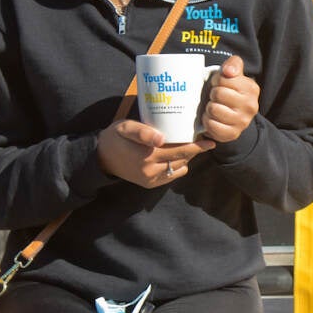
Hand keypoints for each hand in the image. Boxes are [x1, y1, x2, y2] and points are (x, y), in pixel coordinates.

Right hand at [97, 119, 214, 187]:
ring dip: (185, 157)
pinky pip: (171, 176)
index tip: (211, 142)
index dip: (198, 147)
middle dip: (193, 150)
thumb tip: (162, 138)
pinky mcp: (149, 184)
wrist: (101, 157)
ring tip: (185, 144)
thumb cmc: (116, 137)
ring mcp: (150, 180)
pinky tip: (175, 155)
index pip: (180, 151)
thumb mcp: (126, 128)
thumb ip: (143, 132)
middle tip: (198, 138)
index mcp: (148, 156)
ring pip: (178, 168)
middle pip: (182, 159)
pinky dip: (177, 166)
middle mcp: (151, 171)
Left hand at [201, 55, 259, 142]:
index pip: (223, 79)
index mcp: (252, 89)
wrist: (233, 112)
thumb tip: (228, 72)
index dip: (217, 81)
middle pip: (218, 94)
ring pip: (214, 109)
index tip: (220, 84)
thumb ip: (233, 64)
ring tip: (214, 107)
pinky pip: (212, 125)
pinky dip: (208, 121)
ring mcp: (243, 122)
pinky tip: (212, 118)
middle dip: (213, 94)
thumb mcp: (232, 72)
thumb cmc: (230, 89)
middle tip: (216, 97)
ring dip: (209, 108)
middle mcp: (251, 106)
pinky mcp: (233, 134)